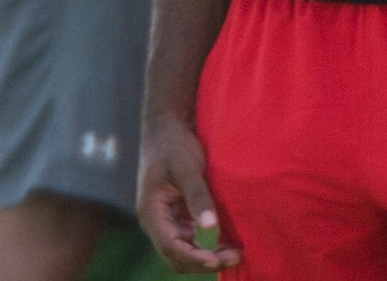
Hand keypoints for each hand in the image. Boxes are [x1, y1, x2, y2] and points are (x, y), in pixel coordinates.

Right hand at [137, 115, 240, 272]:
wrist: (166, 125)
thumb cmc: (174, 143)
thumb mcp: (186, 167)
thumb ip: (197, 195)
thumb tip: (211, 227)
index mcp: (151, 212)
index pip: (171, 247)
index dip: (195, 258)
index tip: (218, 260)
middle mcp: (155, 221)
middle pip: (176, 256)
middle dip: (204, 262)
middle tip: (235, 257)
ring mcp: (164, 219)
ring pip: (183, 251)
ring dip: (206, 256)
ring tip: (234, 253)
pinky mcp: (175, 214)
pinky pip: (188, 239)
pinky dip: (204, 245)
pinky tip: (225, 241)